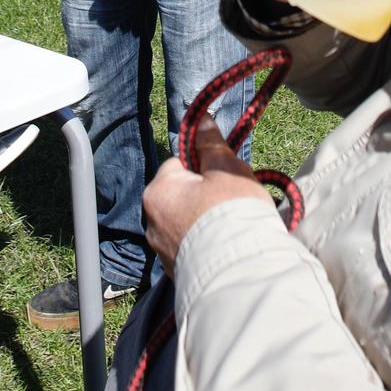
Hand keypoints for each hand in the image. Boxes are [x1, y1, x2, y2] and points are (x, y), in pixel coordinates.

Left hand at [143, 116, 271, 271]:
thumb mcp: (226, 169)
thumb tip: (202, 119)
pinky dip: (206, 244)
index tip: (225, 176)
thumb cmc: (231, 213)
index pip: (178, 164)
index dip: (204, 167)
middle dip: (206, 196)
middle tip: (234, 203)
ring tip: (234, 227)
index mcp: (159, 190)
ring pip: (187, 222)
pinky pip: (191, 247)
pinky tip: (227, 247)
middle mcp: (151, 220)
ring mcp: (162, 249)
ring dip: (206, 221)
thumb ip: (211, 143)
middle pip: (182, 194)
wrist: (238, 271)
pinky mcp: (175, 271)